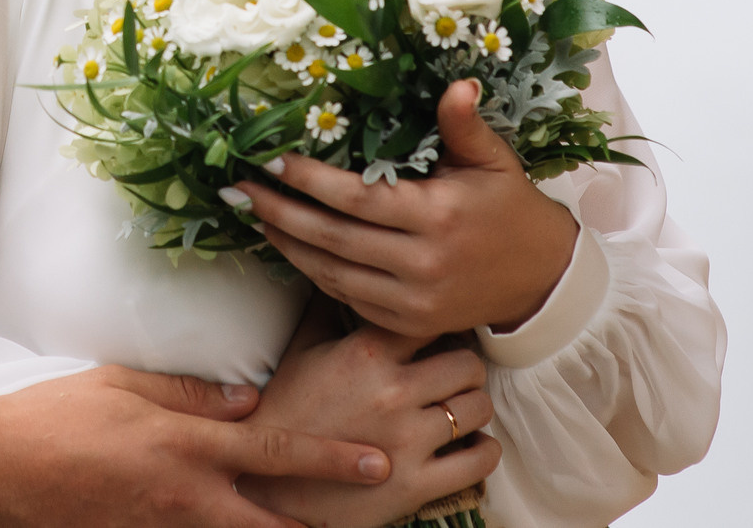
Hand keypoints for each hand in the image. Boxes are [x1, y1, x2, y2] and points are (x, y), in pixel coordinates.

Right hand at [0, 364, 392, 527]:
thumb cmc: (55, 417)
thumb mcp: (124, 384)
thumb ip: (192, 394)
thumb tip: (250, 398)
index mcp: (186, 448)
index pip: (276, 453)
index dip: (332, 460)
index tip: (377, 462)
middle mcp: (185, 500)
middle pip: (273, 524)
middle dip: (322, 525)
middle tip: (370, 513)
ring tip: (310, 527)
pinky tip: (235, 526)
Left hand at [233, 79, 578, 338]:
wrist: (541, 279)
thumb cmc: (510, 208)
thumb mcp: (493, 160)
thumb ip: (464, 124)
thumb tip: (458, 83)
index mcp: (439, 216)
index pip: (358, 198)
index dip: (310, 181)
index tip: (271, 162)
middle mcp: (423, 264)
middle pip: (334, 239)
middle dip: (280, 213)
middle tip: (238, 190)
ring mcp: (414, 302)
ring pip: (333, 275)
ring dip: (288, 246)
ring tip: (255, 217)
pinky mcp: (409, 324)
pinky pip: (348, 299)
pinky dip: (315, 274)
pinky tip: (292, 249)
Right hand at [240, 311, 497, 527]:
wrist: (268, 483)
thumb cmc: (284, 414)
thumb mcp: (301, 351)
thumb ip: (326, 307)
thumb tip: (341, 267)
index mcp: (365, 355)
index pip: (432, 320)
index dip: (442, 324)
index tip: (441, 333)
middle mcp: (392, 393)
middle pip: (467, 363)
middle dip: (466, 366)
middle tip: (456, 373)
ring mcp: (407, 441)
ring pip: (478, 408)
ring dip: (474, 406)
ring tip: (461, 407)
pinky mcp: (416, 485)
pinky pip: (480, 461)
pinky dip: (484, 451)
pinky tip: (472, 445)